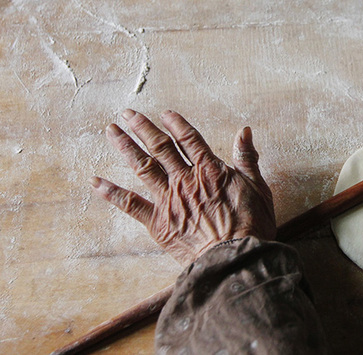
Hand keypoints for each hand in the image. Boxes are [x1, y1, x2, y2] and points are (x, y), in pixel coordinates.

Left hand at [91, 109, 275, 264]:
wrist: (235, 258)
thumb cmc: (250, 226)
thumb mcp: (258, 188)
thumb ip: (247, 159)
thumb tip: (244, 132)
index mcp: (210, 170)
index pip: (189, 139)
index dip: (176, 124)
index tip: (164, 113)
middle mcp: (185, 179)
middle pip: (160, 147)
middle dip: (142, 128)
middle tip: (127, 113)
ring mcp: (169, 200)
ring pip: (143, 167)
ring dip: (126, 147)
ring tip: (111, 131)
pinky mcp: (158, 222)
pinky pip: (130, 204)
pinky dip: (112, 193)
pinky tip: (96, 181)